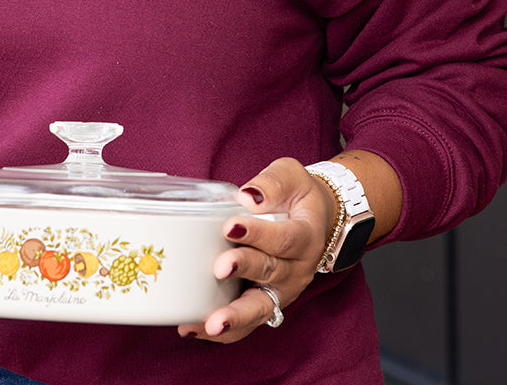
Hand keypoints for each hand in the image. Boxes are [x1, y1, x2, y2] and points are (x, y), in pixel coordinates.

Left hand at [176, 157, 333, 343]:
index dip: (257, 233)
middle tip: (219, 267)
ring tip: (209, 323)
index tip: (230, 226)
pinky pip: (247, 322)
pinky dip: (224, 330)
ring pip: (259, 308)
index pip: (284, 239)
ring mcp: (282, 291)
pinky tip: (193, 328)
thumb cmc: (298, 195)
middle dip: (243, 270)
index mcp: (306, 237)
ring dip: (234, 317)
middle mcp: (297, 270)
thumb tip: (249, 196)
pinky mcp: (266, 302)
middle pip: (270, 273)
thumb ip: (273, 183)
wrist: (313, 220)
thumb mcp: (292, 176)